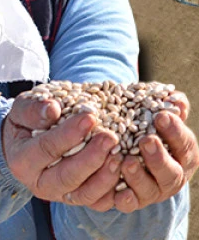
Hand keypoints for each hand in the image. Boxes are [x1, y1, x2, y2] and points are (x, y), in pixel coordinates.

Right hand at [2, 94, 121, 210]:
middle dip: (91, 158)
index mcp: (21, 161)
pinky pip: (99, 203)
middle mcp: (39, 184)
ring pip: (85, 194)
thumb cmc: (27, 121)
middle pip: (67, 177)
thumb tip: (52, 109)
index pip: (46, 148)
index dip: (68, 134)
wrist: (27, 142)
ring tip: (120, 154)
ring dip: (105, 176)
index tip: (89, 117)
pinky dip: (115, 192)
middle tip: (110, 138)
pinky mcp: (78, 200)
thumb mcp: (22, 108)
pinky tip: (124, 172)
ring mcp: (60, 196)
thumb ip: (34, 108)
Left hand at [111, 92, 196, 213]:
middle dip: (159, 157)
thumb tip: (175, 98)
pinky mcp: (132, 201)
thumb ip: (165, 108)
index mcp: (182, 154)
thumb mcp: (155, 117)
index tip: (161, 116)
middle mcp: (171, 175)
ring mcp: (153, 191)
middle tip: (146, 141)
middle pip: (171, 172)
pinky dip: (125, 199)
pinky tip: (118, 192)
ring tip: (127, 162)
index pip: (185, 144)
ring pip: (150, 189)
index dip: (175, 132)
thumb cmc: (144, 130)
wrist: (124, 153)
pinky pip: (130, 204)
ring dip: (139, 177)